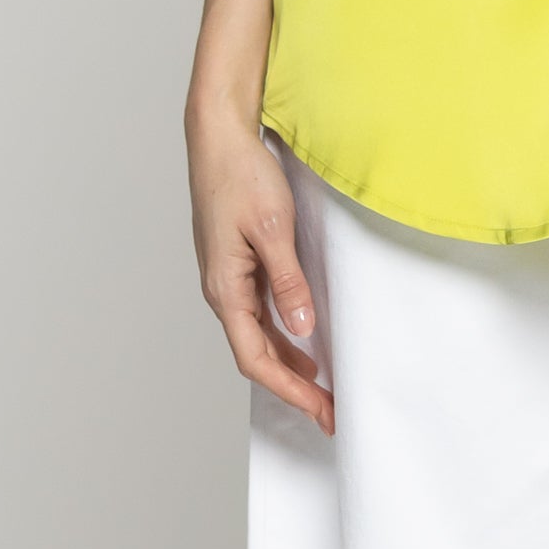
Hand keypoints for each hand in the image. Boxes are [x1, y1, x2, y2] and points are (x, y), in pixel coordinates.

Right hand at [188, 88, 330, 432]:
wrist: (219, 137)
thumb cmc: (240, 175)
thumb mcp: (273, 229)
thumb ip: (288, 281)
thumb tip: (301, 327)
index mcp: (224, 288)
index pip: (255, 358)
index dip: (289, 390)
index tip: (321, 409)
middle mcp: (221, 290)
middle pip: (255, 355)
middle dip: (292, 387)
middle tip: (329, 411)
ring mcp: (227, 279)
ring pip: (257, 337)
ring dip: (288, 364)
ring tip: (322, 388)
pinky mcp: (236, 265)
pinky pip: (258, 314)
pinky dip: (282, 335)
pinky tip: (304, 342)